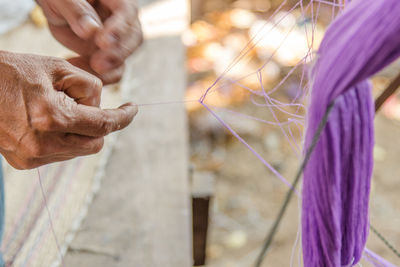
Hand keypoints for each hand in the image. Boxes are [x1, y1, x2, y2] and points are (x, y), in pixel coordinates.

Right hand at [0, 51, 136, 168]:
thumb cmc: (15, 71)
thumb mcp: (58, 68)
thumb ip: (90, 88)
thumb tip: (101, 109)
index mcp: (52, 117)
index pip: (103, 125)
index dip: (123, 118)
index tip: (132, 110)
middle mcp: (42, 144)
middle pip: (95, 143)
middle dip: (98, 125)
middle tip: (83, 104)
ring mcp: (31, 157)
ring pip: (79, 150)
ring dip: (79, 131)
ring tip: (54, 109)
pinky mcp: (23, 163)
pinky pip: (60, 154)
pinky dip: (64, 139)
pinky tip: (47, 122)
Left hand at [37, 0, 142, 83]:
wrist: (56, 7)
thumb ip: (75, 10)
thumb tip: (90, 30)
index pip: (127, 12)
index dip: (118, 29)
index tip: (103, 42)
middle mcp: (124, 20)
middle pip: (134, 38)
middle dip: (117, 54)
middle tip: (97, 64)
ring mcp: (118, 40)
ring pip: (125, 58)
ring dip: (109, 69)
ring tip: (85, 71)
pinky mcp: (109, 56)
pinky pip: (112, 71)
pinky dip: (99, 77)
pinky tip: (78, 71)